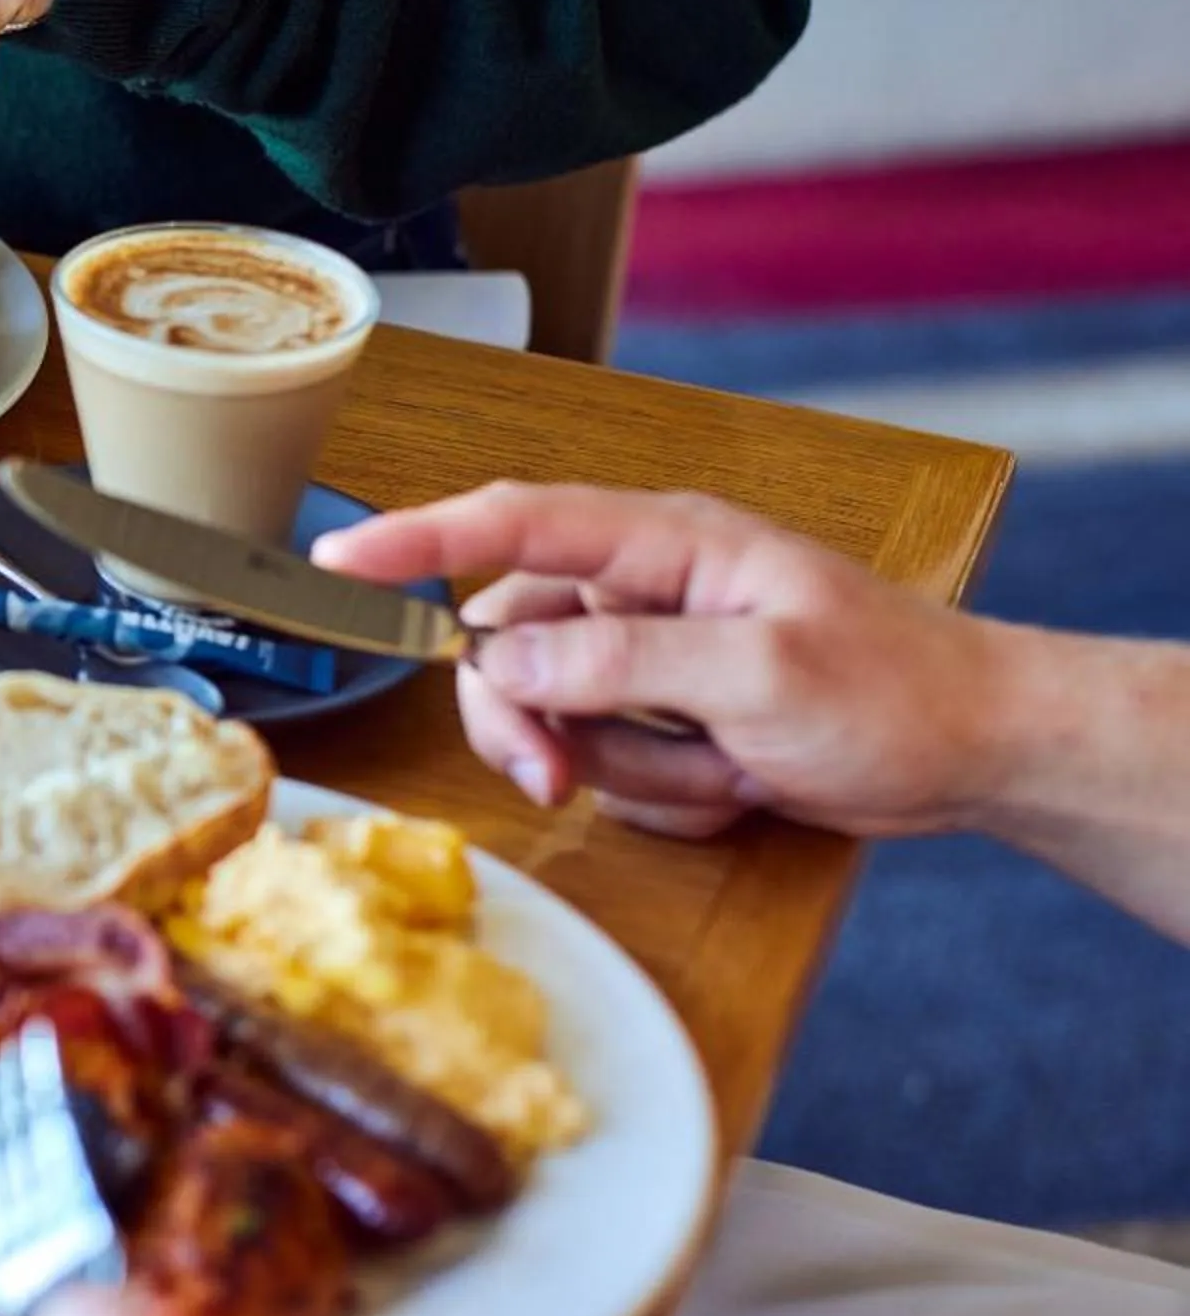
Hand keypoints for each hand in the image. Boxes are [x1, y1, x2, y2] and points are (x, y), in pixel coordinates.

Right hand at [309, 484, 1023, 839]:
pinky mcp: (667, 713)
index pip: (512, 524)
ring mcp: (653, 655)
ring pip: (555, 717)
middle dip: (532, 723)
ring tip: (720, 775)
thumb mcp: (760, 678)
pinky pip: (606, 761)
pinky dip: (662, 791)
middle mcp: (643, 588)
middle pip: (509, 646)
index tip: (335, 558)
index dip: (416, 538)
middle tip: (560, 781)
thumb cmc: (897, 693)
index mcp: (666, 544)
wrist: (979, 751)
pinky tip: (736, 783)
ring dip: (625, 769)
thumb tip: (506, 662)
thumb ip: (624, 663)